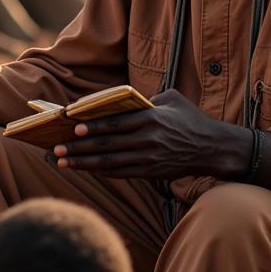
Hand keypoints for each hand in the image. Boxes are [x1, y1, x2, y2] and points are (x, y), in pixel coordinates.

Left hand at [52, 89, 241, 180]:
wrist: (213, 148)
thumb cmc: (191, 118)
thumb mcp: (172, 99)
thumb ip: (147, 98)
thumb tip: (121, 99)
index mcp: (151, 119)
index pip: (116, 122)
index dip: (93, 125)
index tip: (74, 125)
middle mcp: (147, 140)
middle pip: (107, 144)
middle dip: (79, 147)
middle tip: (57, 148)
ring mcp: (148, 158)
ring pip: (110, 162)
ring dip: (84, 162)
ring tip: (63, 162)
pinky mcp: (150, 172)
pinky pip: (121, 172)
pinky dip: (101, 171)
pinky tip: (86, 168)